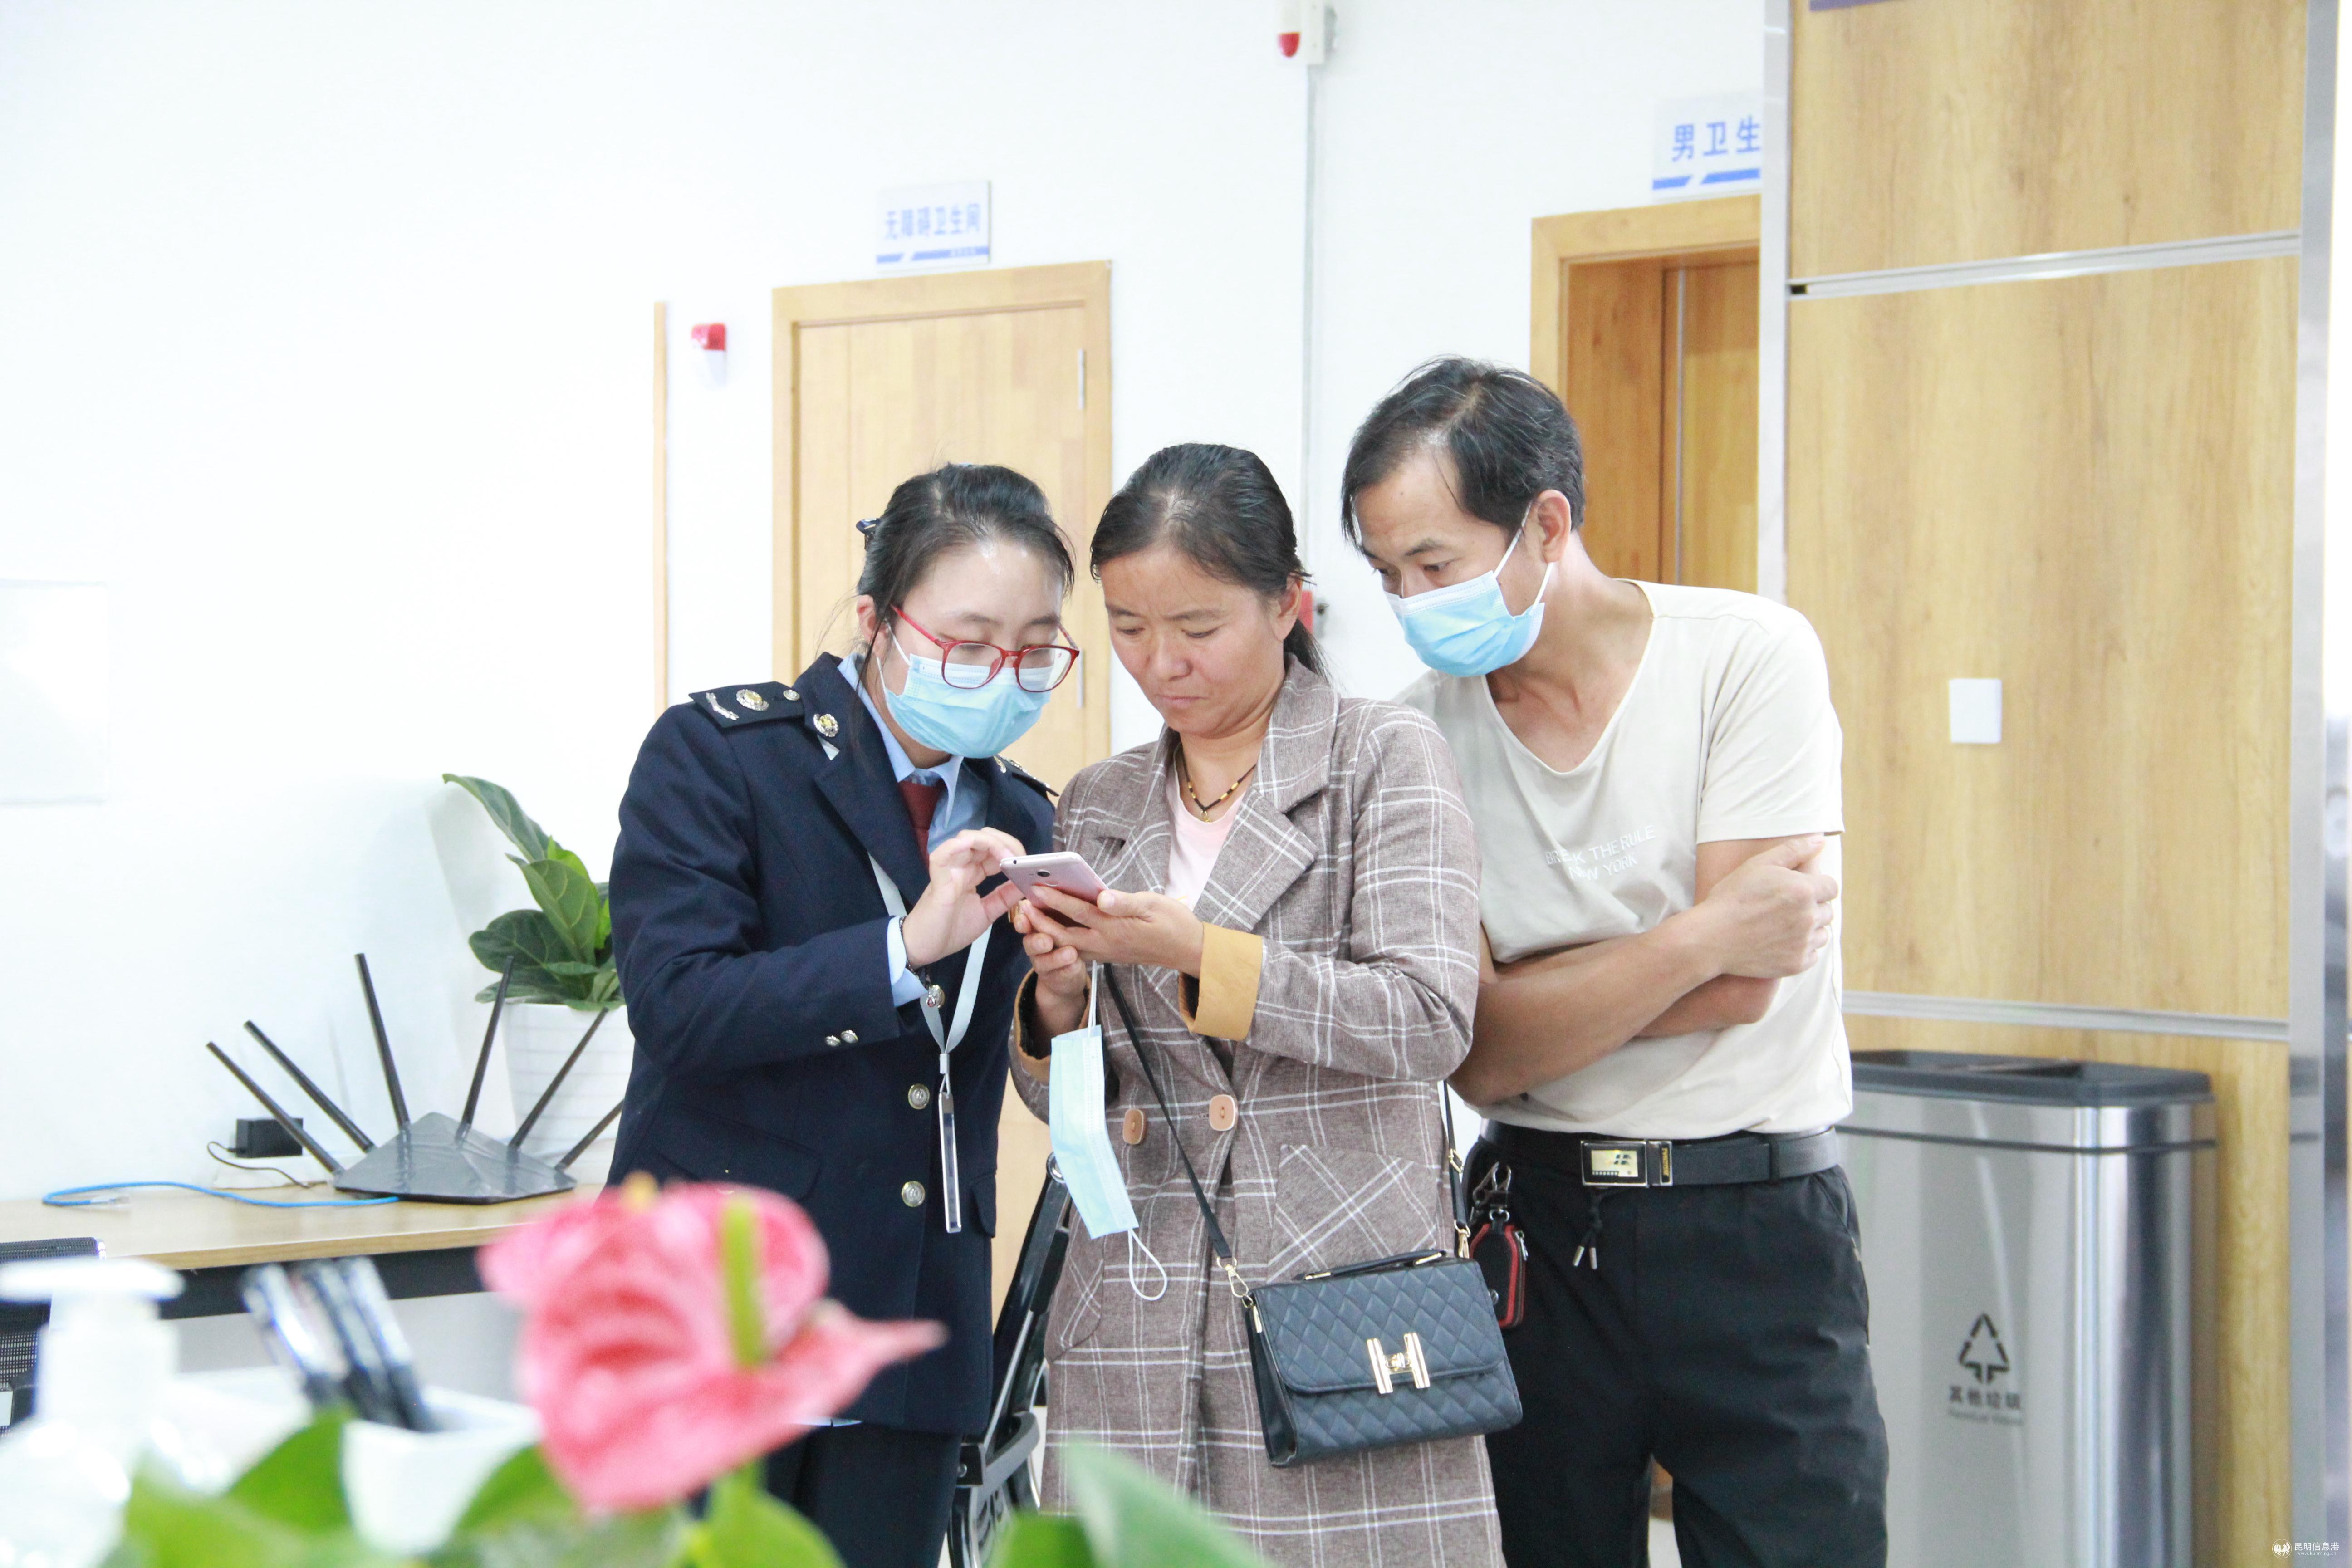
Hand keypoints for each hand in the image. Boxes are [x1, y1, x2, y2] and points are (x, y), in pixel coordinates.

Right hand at [901, 827, 1029, 968]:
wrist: (923, 949)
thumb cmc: (950, 931)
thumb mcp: (987, 913)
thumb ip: (1004, 897)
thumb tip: (1025, 883)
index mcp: (971, 873)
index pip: (992, 849)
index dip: (1011, 850)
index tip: (1027, 864)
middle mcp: (960, 866)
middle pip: (983, 838)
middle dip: (1005, 842)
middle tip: (1019, 858)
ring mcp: (948, 870)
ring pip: (966, 839)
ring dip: (990, 842)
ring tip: (1006, 858)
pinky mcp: (937, 879)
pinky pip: (942, 855)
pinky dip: (958, 846)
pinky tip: (974, 848)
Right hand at [1011, 900, 1090, 1034]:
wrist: (1068, 971)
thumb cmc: (1070, 934)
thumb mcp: (1065, 918)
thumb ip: (1061, 906)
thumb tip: (1066, 885)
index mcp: (1037, 926)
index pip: (1025, 921)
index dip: (1023, 918)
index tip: (1025, 909)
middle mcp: (1036, 945)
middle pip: (1031, 943)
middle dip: (1037, 939)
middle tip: (1046, 939)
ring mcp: (1044, 964)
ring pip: (1044, 962)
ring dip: (1056, 957)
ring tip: (1071, 952)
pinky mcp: (1057, 978)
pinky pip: (1061, 975)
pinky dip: (1067, 970)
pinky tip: (1076, 965)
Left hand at [1021, 883, 1206, 976]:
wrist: (1187, 950)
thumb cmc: (1172, 923)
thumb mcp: (1153, 906)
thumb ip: (1125, 902)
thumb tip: (1102, 897)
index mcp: (1115, 928)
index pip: (1078, 911)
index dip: (1055, 899)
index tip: (1035, 887)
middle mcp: (1105, 943)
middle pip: (1063, 933)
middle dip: (1040, 920)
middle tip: (1021, 905)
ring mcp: (1105, 951)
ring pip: (1067, 944)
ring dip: (1047, 932)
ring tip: (1030, 917)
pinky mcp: (1107, 954)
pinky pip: (1077, 949)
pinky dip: (1061, 940)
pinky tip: (1052, 929)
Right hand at [1681, 836, 1836, 979]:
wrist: (1711, 937)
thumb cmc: (1732, 897)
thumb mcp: (1758, 865)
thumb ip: (1793, 850)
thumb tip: (1819, 840)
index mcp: (1803, 890)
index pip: (1831, 887)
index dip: (1817, 886)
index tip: (1799, 889)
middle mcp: (1809, 917)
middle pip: (1827, 910)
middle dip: (1812, 906)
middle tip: (1785, 907)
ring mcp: (1803, 943)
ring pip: (1823, 933)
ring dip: (1810, 928)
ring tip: (1784, 925)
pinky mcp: (1796, 964)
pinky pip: (1813, 954)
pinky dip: (1802, 948)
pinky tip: (1781, 942)